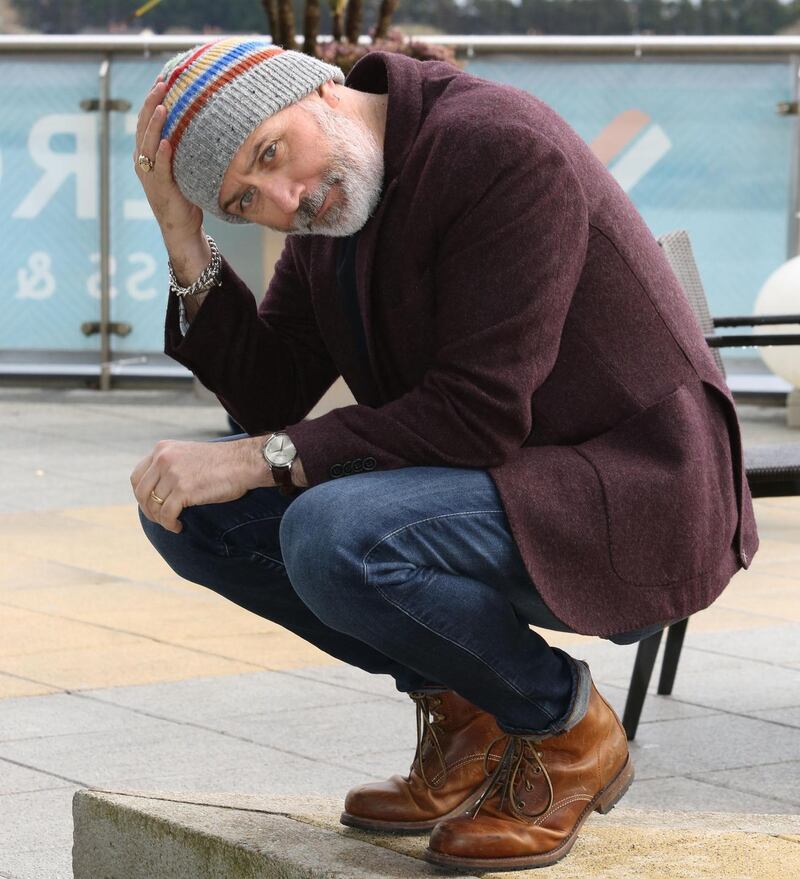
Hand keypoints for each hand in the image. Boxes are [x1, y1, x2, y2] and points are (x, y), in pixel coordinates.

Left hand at [131, 438, 271, 533]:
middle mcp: (163, 459)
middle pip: (141, 492)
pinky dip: (170, 524)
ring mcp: (172, 474)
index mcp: (163, 449)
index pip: (137, 476)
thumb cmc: (222, 462)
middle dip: (148, 510)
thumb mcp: (188, 455)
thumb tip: (158, 489)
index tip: (151, 504)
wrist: (244, 463)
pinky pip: (166, 514)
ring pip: (153, 505)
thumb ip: (171, 466)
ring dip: (160, 519)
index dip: (141, 494)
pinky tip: (178, 526)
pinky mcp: (183, 490)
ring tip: (172, 523)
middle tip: (160, 519)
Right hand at [133, 79, 202, 242]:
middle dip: (151, 103)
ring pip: (148, 144)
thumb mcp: (182, 166)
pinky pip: (159, 168)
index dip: (151, 100)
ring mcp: (149, 175)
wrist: (180, 227)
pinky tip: (166, 142)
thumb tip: (203, 122)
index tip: (161, 80)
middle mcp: (143, 161)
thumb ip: (184, 147)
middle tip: (161, 83)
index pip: (146, 122)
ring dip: (155, 124)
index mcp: (146, 154)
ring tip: (162, 106)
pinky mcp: (159, 188)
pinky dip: (162, 155)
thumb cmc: (184, 195)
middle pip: (144, 126)